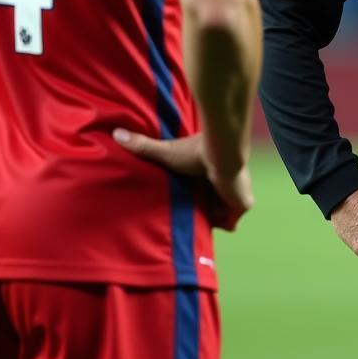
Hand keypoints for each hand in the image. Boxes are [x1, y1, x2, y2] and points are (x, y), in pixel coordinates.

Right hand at [113, 129, 252, 230]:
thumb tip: (115, 133)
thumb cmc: (195, 152)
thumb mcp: (165, 152)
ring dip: (213, 218)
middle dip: (203, 213)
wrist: (221, 154)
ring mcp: (236, 194)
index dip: (195, 200)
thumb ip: (143, 146)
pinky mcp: (242, 204)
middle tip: (187, 222)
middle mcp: (225, 183)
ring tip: (197, 225)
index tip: (182, 207)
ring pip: (224, 215)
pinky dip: (224, 223)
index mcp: (211, 172)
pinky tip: (211, 223)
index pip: (204, 191)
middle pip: (214, 206)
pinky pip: (232, 222)